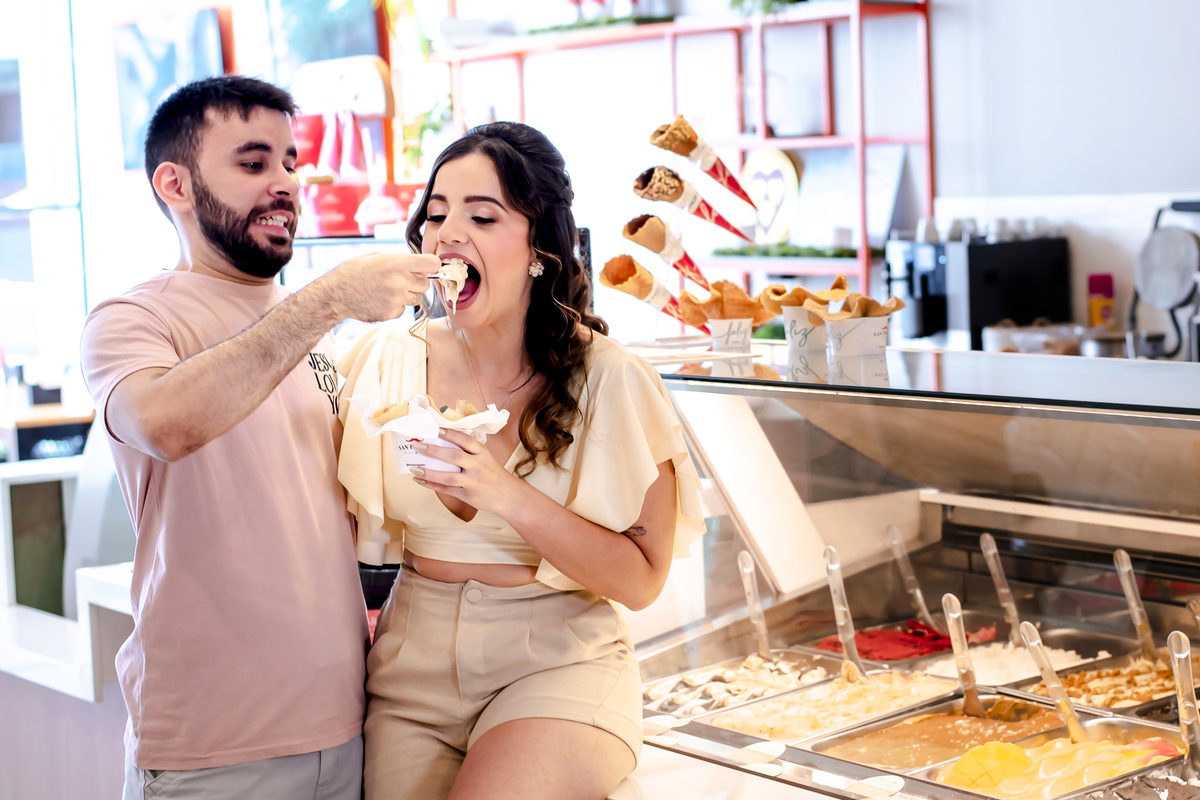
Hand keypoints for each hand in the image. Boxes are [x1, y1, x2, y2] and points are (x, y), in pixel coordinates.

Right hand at [317, 252, 440, 321]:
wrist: (336, 294)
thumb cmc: (354, 272)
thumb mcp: (376, 257)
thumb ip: (399, 260)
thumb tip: (417, 265)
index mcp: (398, 263)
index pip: (433, 264)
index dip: (431, 266)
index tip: (426, 268)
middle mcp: (401, 281)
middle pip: (426, 284)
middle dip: (416, 282)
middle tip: (400, 280)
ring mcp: (397, 299)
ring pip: (415, 298)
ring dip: (406, 295)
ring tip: (386, 290)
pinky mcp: (392, 313)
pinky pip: (403, 309)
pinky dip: (395, 306)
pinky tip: (380, 300)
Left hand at [410, 429, 526, 518]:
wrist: (509, 496)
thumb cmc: (494, 474)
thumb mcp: (487, 458)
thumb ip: (470, 451)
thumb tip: (445, 441)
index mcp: (482, 453)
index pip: (465, 440)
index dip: (451, 434)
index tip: (436, 429)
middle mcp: (477, 466)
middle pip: (454, 456)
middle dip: (434, 451)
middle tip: (418, 446)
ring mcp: (472, 482)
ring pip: (447, 477)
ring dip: (429, 473)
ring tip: (414, 469)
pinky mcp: (468, 495)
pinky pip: (446, 490)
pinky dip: (432, 485)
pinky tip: (421, 481)